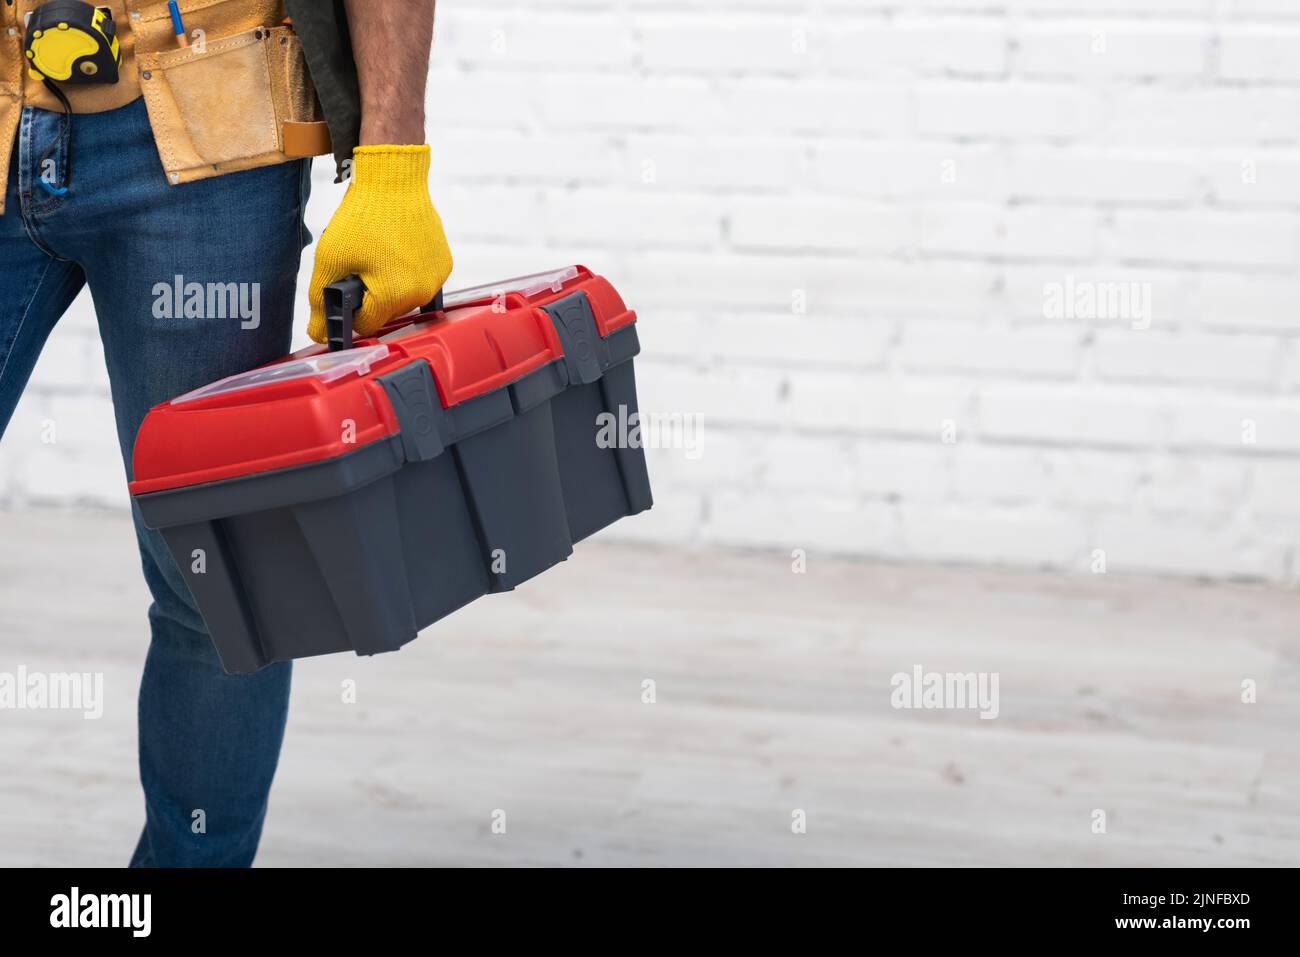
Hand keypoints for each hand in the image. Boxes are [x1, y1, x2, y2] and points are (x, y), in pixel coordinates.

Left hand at [307, 145, 451, 342]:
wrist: (394, 181)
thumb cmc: (363, 217)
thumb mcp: (330, 259)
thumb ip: (320, 301)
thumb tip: (319, 334)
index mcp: (393, 295)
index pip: (365, 325)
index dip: (349, 310)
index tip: (344, 289)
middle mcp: (421, 292)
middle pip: (386, 313)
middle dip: (370, 295)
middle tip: (360, 264)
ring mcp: (436, 278)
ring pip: (404, 298)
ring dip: (389, 285)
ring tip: (379, 254)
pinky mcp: (444, 264)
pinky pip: (420, 281)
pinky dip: (406, 272)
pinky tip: (395, 251)